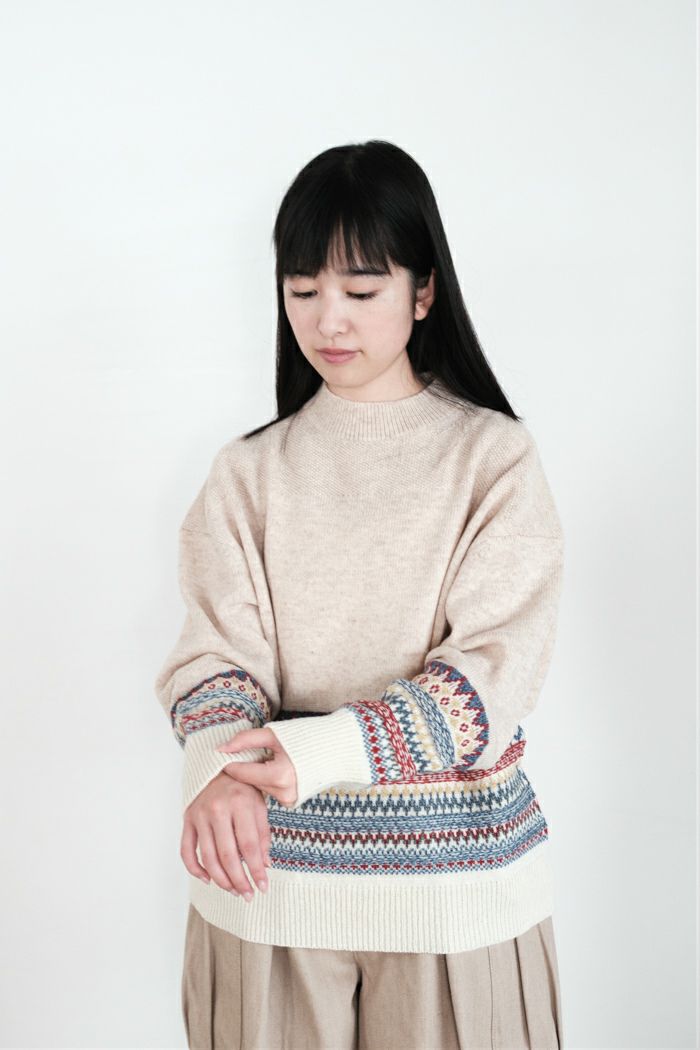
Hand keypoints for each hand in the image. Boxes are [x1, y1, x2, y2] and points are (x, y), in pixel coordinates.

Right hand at [180, 772, 271, 899]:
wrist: (217, 766)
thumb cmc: (242, 787)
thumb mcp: (259, 804)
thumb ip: (262, 834)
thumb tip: (264, 865)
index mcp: (240, 803)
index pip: (250, 846)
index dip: (256, 870)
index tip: (263, 887)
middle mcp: (218, 809)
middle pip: (228, 855)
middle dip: (239, 880)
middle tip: (247, 895)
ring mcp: (199, 815)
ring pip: (208, 857)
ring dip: (221, 880)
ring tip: (233, 890)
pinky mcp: (187, 820)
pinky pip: (186, 851)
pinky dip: (195, 869)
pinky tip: (208, 879)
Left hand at [216, 727, 298, 807]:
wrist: (334, 749)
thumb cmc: (305, 737)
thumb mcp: (273, 734)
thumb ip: (245, 740)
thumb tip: (221, 748)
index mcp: (279, 775)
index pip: (242, 772)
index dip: (229, 762)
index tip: (219, 755)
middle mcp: (284, 793)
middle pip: (249, 781)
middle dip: (243, 768)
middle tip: (238, 754)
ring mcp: (289, 800)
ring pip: (258, 787)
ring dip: (255, 774)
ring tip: (261, 759)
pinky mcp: (291, 802)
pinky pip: (269, 790)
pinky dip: (266, 780)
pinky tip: (271, 768)